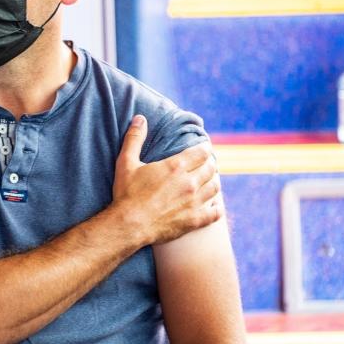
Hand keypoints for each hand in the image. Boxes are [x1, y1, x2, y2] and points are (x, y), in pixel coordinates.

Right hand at [111, 115, 221, 245]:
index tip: (203, 148)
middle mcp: (190, 183)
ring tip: (209, 180)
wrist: (130, 225)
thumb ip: (134, 138)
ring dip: (214, 181)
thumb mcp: (126, 162)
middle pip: (211, 168)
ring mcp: (195, 202)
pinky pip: (216, 212)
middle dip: (209, 164)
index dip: (204, 148)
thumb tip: (140, 118)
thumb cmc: (127, 193)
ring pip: (215, 187)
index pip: (201, 152)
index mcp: (175, 166)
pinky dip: (217, 206)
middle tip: (206, 163)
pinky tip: (214, 204)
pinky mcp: (195, 220)